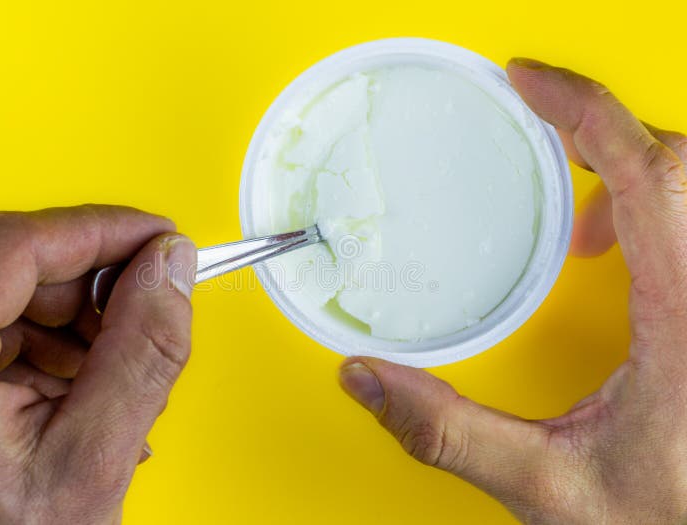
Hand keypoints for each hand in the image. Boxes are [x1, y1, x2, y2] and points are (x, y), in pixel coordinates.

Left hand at [0, 205, 195, 523]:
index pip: (12, 243)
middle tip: (146, 307)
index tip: (157, 236)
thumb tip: (169, 270)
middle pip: (1, 257)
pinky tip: (72, 384)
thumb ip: (141, 354)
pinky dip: (41, 338)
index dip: (99, 229)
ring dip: (69, 314)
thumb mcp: (89, 463)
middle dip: (89, 280)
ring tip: (108, 373)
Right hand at [338, 59, 686, 523]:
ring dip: (633, 172)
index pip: (647, 172)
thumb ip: (450, 433)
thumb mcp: (550, 485)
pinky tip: (612, 251)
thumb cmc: (670, 523)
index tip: (531, 81)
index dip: (584, 112)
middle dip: (604, 134)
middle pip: (679, 160)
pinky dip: (650, 210)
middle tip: (543, 128)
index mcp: (686, 315)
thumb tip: (368, 381)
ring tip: (579, 212)